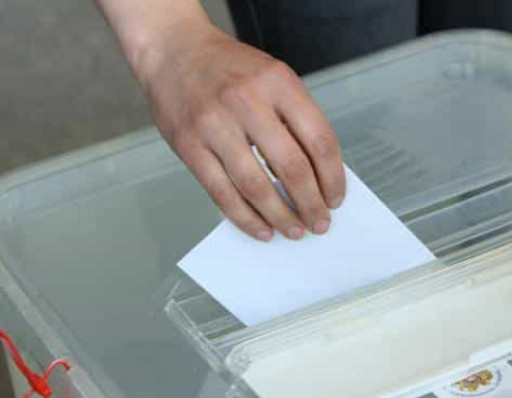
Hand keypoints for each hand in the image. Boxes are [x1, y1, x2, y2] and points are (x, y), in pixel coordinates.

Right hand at [138, 23, 344, 240]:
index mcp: (278, 82)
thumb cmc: (230, 69)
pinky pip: (222, 193)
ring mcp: (214, 124)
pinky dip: (245, 218)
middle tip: (320, 224)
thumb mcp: (273, 77)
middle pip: (291, 167)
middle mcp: (247, 101)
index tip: (336, 199)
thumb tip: (319, 177)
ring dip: (280, 216)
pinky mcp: (188, 145)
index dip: (333, 177)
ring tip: (294, 231)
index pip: (319, 140)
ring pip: (256, 186)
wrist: (173, 49)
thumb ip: (296, 119)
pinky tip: (261, 229)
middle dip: (311, 204)